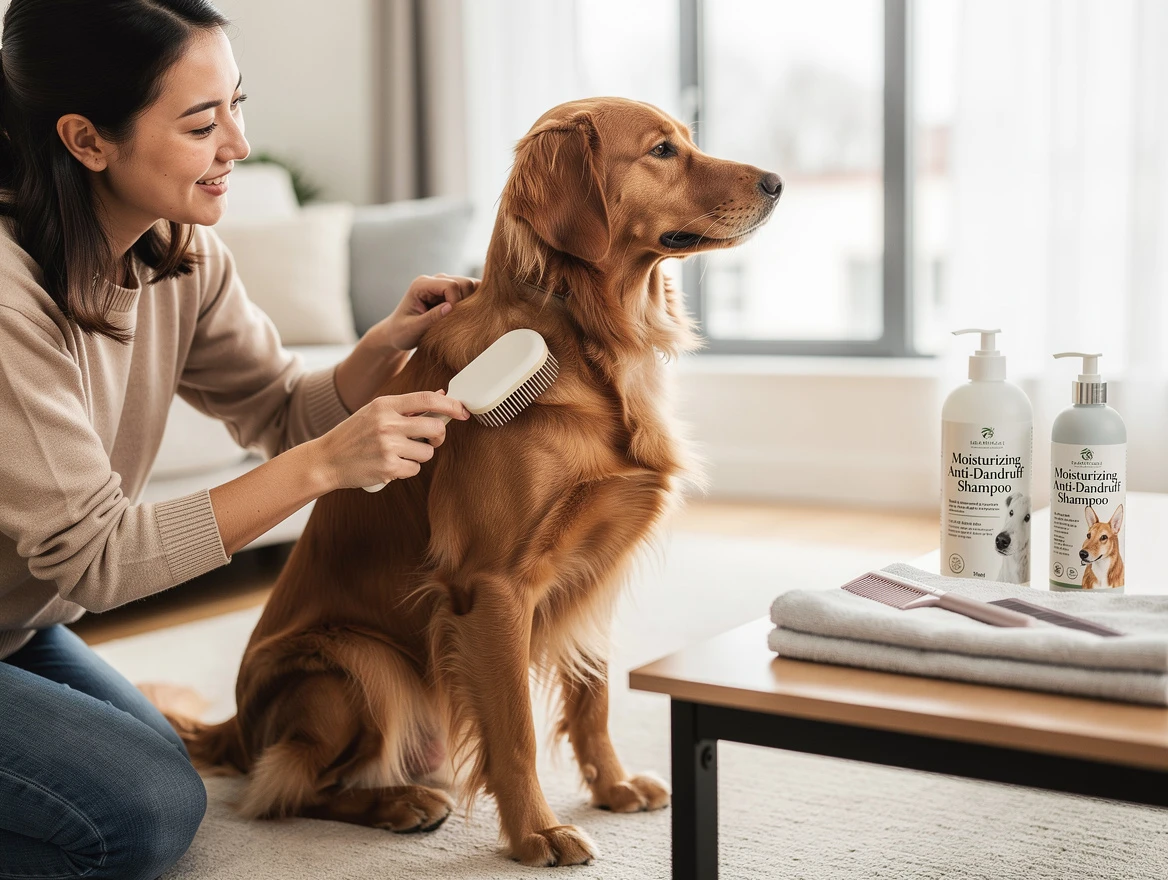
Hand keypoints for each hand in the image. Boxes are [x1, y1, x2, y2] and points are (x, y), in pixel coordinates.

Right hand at [309, 390, 470, 490]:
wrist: (327, 460)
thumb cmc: (354, 435)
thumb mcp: (375, 412)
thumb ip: (407, 406)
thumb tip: (441, 395)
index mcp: (384, 405)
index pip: (426, 399)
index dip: (450, 403)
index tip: (462, 410)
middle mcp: (387, 424)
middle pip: (435, 427)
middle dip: (438, 435)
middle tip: (431, 438)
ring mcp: (388, 446)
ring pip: (427, 451)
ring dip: (419, 455)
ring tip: (399, 453)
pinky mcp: (388, 468)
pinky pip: (415, 468)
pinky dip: (407, 468)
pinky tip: (390, 465)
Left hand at [370, 273, 479, 352]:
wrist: (396, 333)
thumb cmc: (401, 332)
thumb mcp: (413, 329)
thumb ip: (431, 318)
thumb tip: (450, 307)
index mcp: (421, 285)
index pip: (451, 286)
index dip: (457, 303)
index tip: (451, 321)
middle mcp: (433, 280)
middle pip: (464, 282)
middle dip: (467, 302)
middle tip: (459, 322)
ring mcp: (443, 285)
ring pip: (470, 286)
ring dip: (471, 303)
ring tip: (462, 320)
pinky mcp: (449, 293)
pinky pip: (469, 292)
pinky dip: (473, 302)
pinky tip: (467, 316)